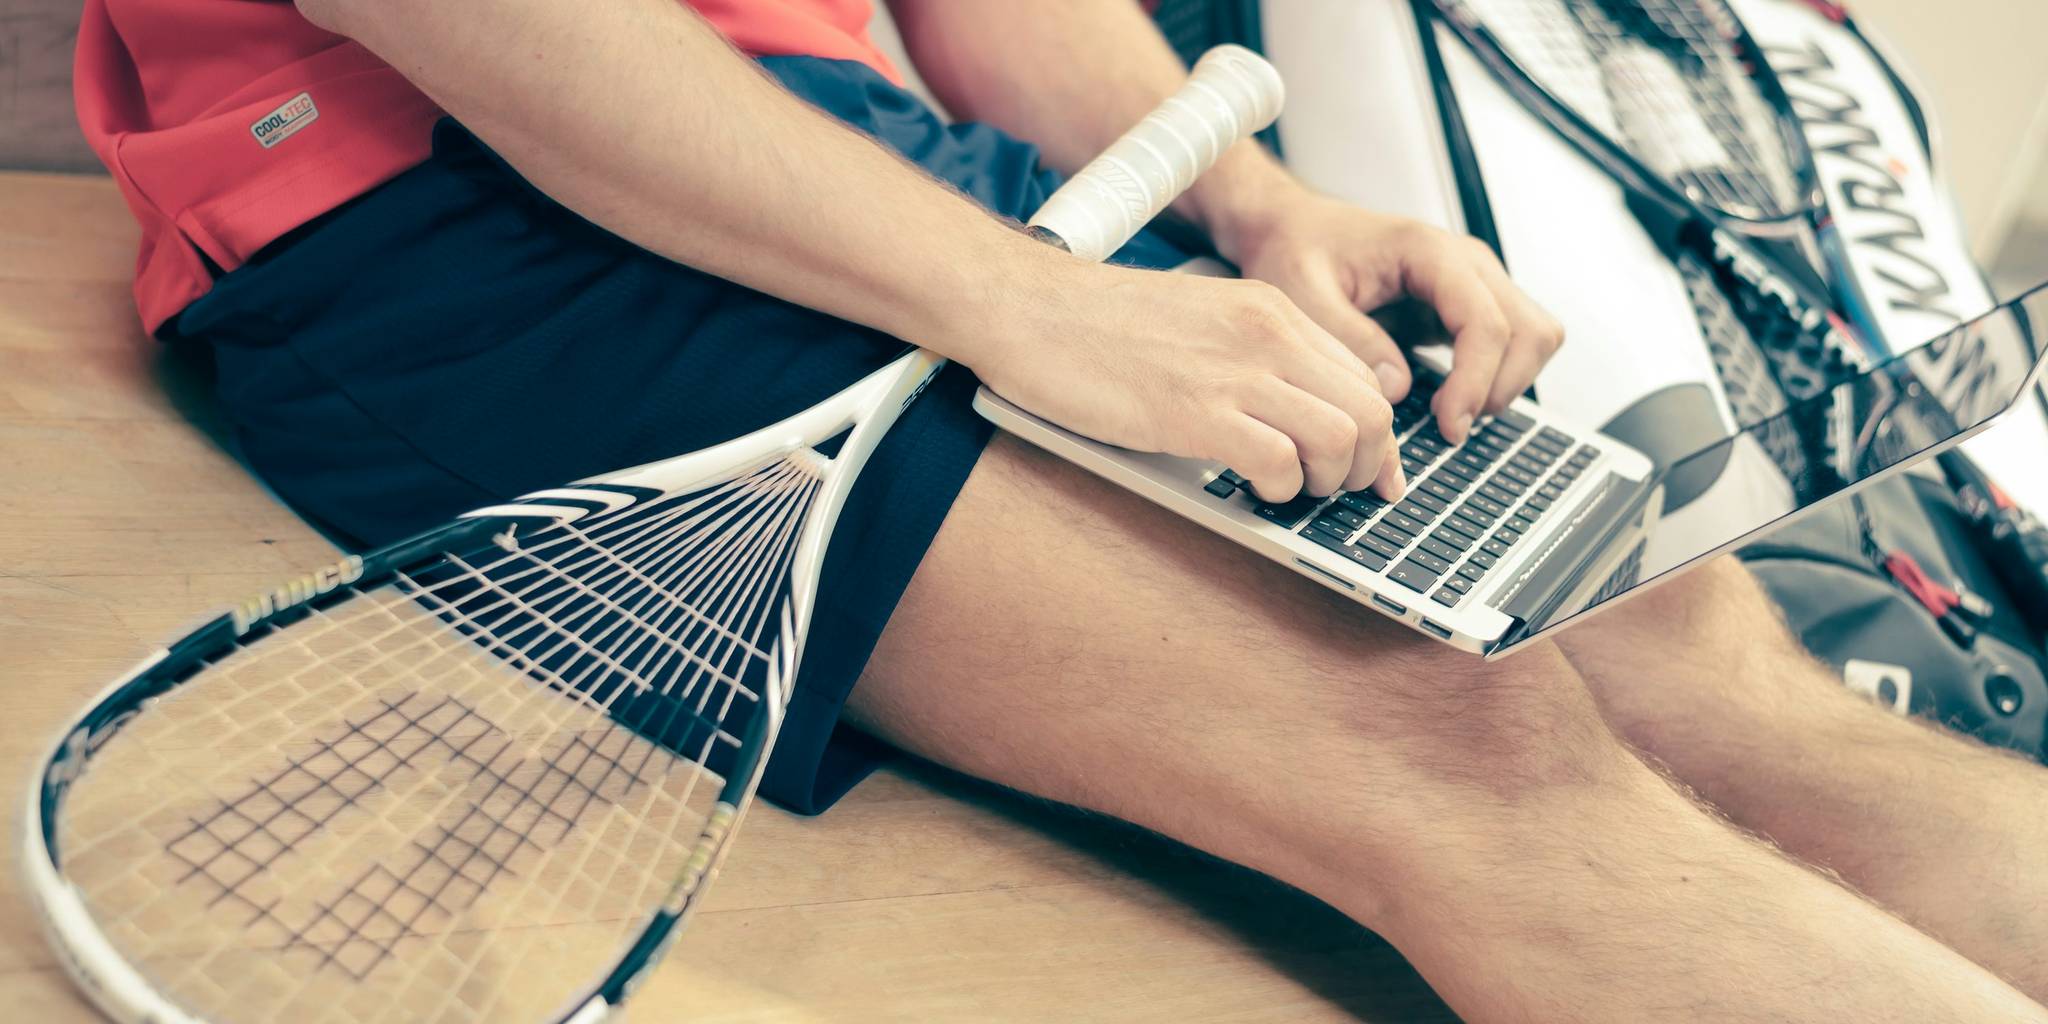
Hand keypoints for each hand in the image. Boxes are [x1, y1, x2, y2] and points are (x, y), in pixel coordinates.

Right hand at [961, 258, 1404, 502]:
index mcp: (1271, 312)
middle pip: (1371, 413)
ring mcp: (1234, 371)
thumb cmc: (1095, 325)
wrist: (1028, 307)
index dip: (1375, 439)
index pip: (1366, 379)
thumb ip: (1250, 358)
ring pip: (1340, 438)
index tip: (1365, 473)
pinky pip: (1278, 461)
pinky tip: (1249, 486)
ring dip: (1324, 482)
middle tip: (1324, 490)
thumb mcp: (1199, 323)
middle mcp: (1267, 335)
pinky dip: (1275, 488)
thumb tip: (1290, 415)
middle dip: (1361, 467)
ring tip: (1288, 490)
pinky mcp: (1194, 411)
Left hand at [1214, 190, 1563, 443]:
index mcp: (1428, 250)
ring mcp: (1474, 283)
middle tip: (1450, 428)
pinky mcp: (1468, 306)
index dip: (1476, 380)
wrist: (1294, 229)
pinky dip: (1497, 378)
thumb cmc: (1297, 249)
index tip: (1449, 424)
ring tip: (1453, 416)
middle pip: (1530, 330)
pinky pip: (1513, 344)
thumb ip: (1349, 337)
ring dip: (1506, 384)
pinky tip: (1454, 399)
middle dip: (1499, 388)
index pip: (1485, 320)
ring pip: (1535, 338)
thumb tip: (1397, 387)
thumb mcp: (1301, 294)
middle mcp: (1465, 262)